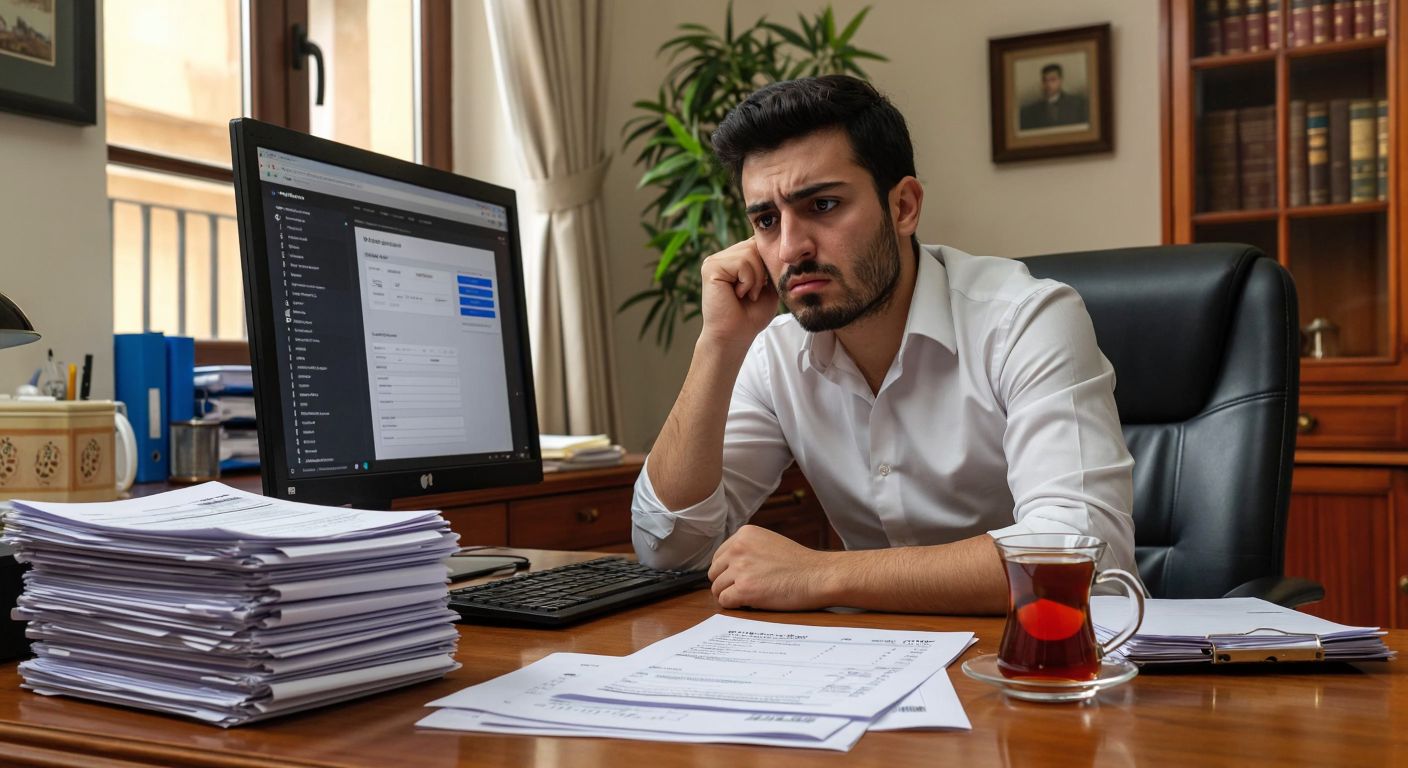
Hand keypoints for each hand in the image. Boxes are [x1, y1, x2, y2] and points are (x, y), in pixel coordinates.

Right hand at [698, 238, 778, 351]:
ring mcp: (714, 260)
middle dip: (763, 271)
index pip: (758, 242)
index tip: (765, 285)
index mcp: (735, 258)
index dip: (767, 261)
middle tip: (754, 293)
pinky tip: (738, 294)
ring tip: (746, 294)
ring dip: (756, 278)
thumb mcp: (769, 284)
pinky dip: (748, 281)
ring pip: (750, 252)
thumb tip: (777, 242)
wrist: (736, 336)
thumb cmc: (752, 315)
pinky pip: (742, 263)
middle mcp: (723, 256)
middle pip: (755, 244)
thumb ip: (769, 262)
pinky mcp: (711, 267)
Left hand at [708, 525, 834, 609]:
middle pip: (714, 572)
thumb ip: (749, 548)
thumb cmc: (800, 563)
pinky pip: (725, 601)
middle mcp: (738, 548)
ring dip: (730, 595)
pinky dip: (734, 606)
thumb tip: (729, 564)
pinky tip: (749, 604)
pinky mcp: (744, 589)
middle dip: (726, 583)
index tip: (739, 578)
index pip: (719, 555)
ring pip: (717, 588)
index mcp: (744, 534)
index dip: (727, 570)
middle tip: (744, 590)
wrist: (818, 576)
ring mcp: (740, 568)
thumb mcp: (770, 542)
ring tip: (749, 597)